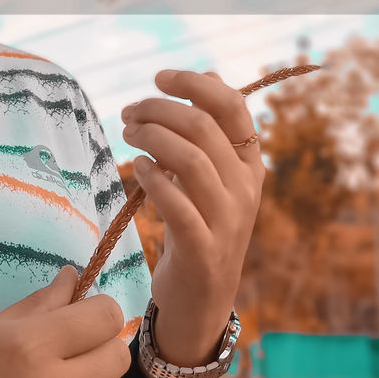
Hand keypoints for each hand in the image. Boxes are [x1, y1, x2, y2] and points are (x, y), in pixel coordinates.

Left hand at [121, 69, 264, 365]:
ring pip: (191, 159)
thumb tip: (210, 75)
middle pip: (204, 126)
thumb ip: (213, 132)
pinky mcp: (204, 250)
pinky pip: (178, 205)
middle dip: (160, 109)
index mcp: (250, 164)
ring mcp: (228, 221)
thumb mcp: (213, 178)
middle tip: (129, 112)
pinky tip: (137, 167)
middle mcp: (246, 188)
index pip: (232, 105)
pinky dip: (154, 179)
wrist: (201, 301)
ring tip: (128, 133)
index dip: (194, 83)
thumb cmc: (199, 228)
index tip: (159, 77)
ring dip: (152, 137)